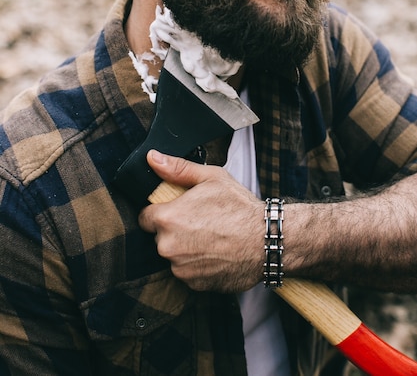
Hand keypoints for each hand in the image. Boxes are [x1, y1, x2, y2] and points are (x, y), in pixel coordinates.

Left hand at [139, 150, 264, 291]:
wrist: (267, 241)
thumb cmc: (240, 208)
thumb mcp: (211, 178)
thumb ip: (177, 169)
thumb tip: (152, 157)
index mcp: (168, 218)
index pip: (145, 217)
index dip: (161, 212)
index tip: (177, 211)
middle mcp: (168, 246)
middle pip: (160, 237)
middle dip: (174, 230)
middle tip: (200, 222)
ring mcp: (181, 268)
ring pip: (174, 256)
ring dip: (185, 249)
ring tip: (211, 238)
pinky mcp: (194, 285)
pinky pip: (188, 273)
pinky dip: (198, 265)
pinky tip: (216, 253)